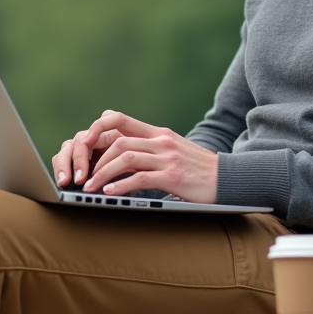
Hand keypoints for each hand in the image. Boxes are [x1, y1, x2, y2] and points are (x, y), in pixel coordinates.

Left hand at [51, 110, 217, 202]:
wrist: (228, 179)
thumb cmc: (197, 168)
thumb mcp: (173, 148)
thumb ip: (150, 143)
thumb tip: (122, 144)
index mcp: (158, 133)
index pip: (120, 119)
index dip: (98, 128)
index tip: (85, 143)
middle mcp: (161, 141)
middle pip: (118, 142)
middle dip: (96, 160)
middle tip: (84, 177)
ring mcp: (167, 158)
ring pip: (125, 159)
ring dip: (103, 175)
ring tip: (91, 189)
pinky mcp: (172, 176)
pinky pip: (140, 179)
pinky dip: (121, 187)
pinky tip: (111, 194)